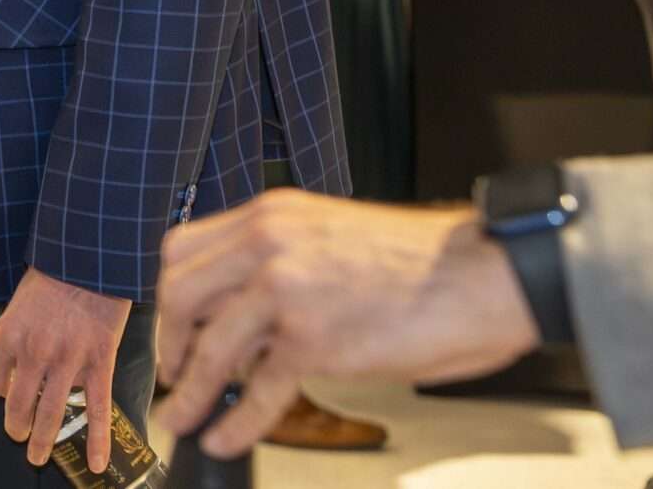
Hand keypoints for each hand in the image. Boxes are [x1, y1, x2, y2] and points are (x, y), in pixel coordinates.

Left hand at [0, 267, 132, 474]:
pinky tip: (95, 463)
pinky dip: (96, 440)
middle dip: (16, 427)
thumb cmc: (52, 273)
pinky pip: (96, 411)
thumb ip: (15, 332)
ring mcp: (67, 362)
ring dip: (43, 440)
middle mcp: (34, 353)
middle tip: (17, 436)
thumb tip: (15, 361)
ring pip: (52, 414)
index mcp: (8, 335)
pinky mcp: (98, 365)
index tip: (5, 393)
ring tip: (36, 456)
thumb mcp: (18, 301)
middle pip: (18, 405)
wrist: (89, 260)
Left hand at [158, 191, 536, 457]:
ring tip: (180, 417)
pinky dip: (235, 421)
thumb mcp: (329, 238)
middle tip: (173, 372)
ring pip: (211, 346)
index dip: (168, 293)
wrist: (483, 273)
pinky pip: (259, 390)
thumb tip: (243, 314)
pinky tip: (224, 437)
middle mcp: (269, 244)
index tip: (171, 323)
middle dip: (169, 341)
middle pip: (181, 294)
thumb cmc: (420, 263)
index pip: (184, 249)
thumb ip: (280, 263)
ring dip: (189, 390)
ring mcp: (287, 290)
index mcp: (271, 214)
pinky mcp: (315, 340)